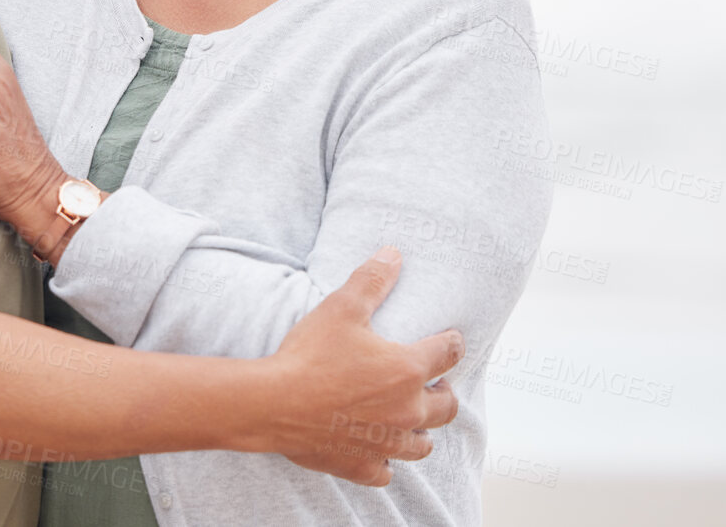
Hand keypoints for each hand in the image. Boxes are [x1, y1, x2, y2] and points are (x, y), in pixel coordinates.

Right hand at [270, 248, 463, 485]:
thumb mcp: (342, 307)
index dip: (453, 343)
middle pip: (446, 407)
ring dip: (421, 430)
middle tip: (434, 383)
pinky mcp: (362, 465)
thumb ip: (372, 280)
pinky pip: (387, 471)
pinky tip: (377, 449)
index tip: (451, 340)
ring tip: (410, 418)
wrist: (273, 403)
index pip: (449, 354)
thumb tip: (393, 253)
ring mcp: (386, 443)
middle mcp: (407, 411)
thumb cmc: (310, 354)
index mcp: (408, 370)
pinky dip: (386, 461)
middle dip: (444, 392)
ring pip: (423, 445)